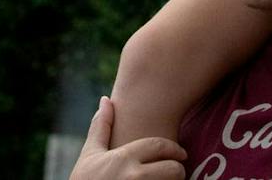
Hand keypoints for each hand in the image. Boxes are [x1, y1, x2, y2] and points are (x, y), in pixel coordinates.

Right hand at [69, 96, 186, 179]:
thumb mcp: (90, 155)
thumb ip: (101, 128)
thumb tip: (106, 99)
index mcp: (124, 158)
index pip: (160, 147)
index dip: (174, 149)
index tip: (180, 153)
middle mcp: (135, 177)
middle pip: (174, 170)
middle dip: (178, 170)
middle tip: (176, 171)